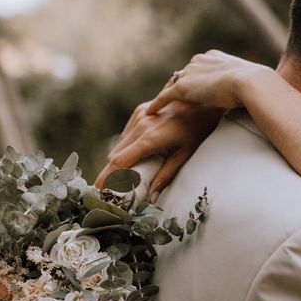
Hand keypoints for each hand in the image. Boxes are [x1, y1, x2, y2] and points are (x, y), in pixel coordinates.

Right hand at [94, 99, 223, 198]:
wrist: (201, 102)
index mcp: (150, 140)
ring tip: (120, 176)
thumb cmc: (196, 131)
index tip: (100, 191)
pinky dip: (126, 146)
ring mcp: (138, 117)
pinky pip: (126, 133)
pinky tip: (134, 155)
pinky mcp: (140, 111)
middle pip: (114, 155)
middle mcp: (140, 127)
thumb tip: (152, 199)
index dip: (107, 178)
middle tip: (108, 190)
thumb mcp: (183, 156)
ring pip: (119, 144)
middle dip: (110, 173)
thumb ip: (165, 177)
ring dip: (118, 160)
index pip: (119, 162)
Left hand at [146, 50, 274, 113]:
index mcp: (213, 56)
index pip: (197, 68)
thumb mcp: (249, 81)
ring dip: (167, 96)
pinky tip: (150, 112)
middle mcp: (198, 61)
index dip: (194, 80)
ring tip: (160, 108)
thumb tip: (256, 90)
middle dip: (178, 86)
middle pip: (183, 75)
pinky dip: (157, 104)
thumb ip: (243, 84)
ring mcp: (189, 74)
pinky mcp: (182, 88)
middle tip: (171, 100)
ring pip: (173, 86)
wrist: (250, 83)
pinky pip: (165, 97)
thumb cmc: (256, 85)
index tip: (193, 90)